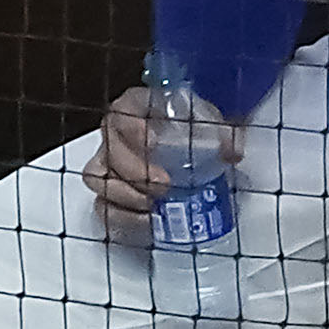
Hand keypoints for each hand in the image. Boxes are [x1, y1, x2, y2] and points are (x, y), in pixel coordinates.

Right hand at [83, 89, 243, 233]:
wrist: (192, 146)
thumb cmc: (193, 128)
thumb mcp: (211, 122)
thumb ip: (223, 133)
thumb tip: (231, 152)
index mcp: (135, 108)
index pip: (123, 110)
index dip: (132, 127)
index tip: (153, 143)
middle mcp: (115, 134)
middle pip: (109, 149)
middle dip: (135, 171)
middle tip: (164, 184)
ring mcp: (107, 164)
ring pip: (97, 179)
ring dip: (124, 194)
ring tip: (153, 205)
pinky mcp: (109, 194)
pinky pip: (102, 207)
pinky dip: (122, 216)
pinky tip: (148, 220)